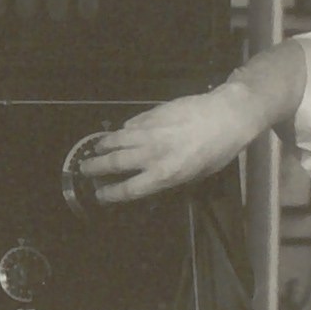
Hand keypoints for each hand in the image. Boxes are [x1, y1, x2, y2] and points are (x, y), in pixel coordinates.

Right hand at [70, 86, 254, 206]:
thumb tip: (149, 180)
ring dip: (102, 145)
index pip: (128, 189)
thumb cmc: (217, 151)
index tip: (99, 195)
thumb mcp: (195, 175)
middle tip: (84, 169)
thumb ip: (169, 178)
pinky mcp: (152, 114)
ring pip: (117, 139)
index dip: (110, 194)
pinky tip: (120, 132)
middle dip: (96, 168)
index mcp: (164, 175)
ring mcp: (150, 132)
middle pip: (115, 163)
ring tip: (95, 148)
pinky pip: (131, 124)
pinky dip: (122, 130)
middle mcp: (152, 155)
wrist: (225, 116)